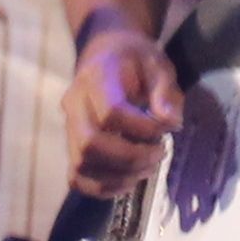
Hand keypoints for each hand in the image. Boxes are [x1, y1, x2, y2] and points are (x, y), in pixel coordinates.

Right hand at [65, 18, 180, 196]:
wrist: (105, 52)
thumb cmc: (135, 59)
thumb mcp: (158, 64)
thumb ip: (165, 92)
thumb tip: (171, 123)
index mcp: (96, 78)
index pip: (111, 113)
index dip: (142, 128)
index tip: (168, 129)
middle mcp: (74, 105)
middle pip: (91, 144)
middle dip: (130, 157)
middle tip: (159, 154)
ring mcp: (68, 128)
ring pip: (81, 165)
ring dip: (118, 175)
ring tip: (147, 169)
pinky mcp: (70, 146)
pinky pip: (76, 177)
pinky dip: (101, 187)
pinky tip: (128, 181)